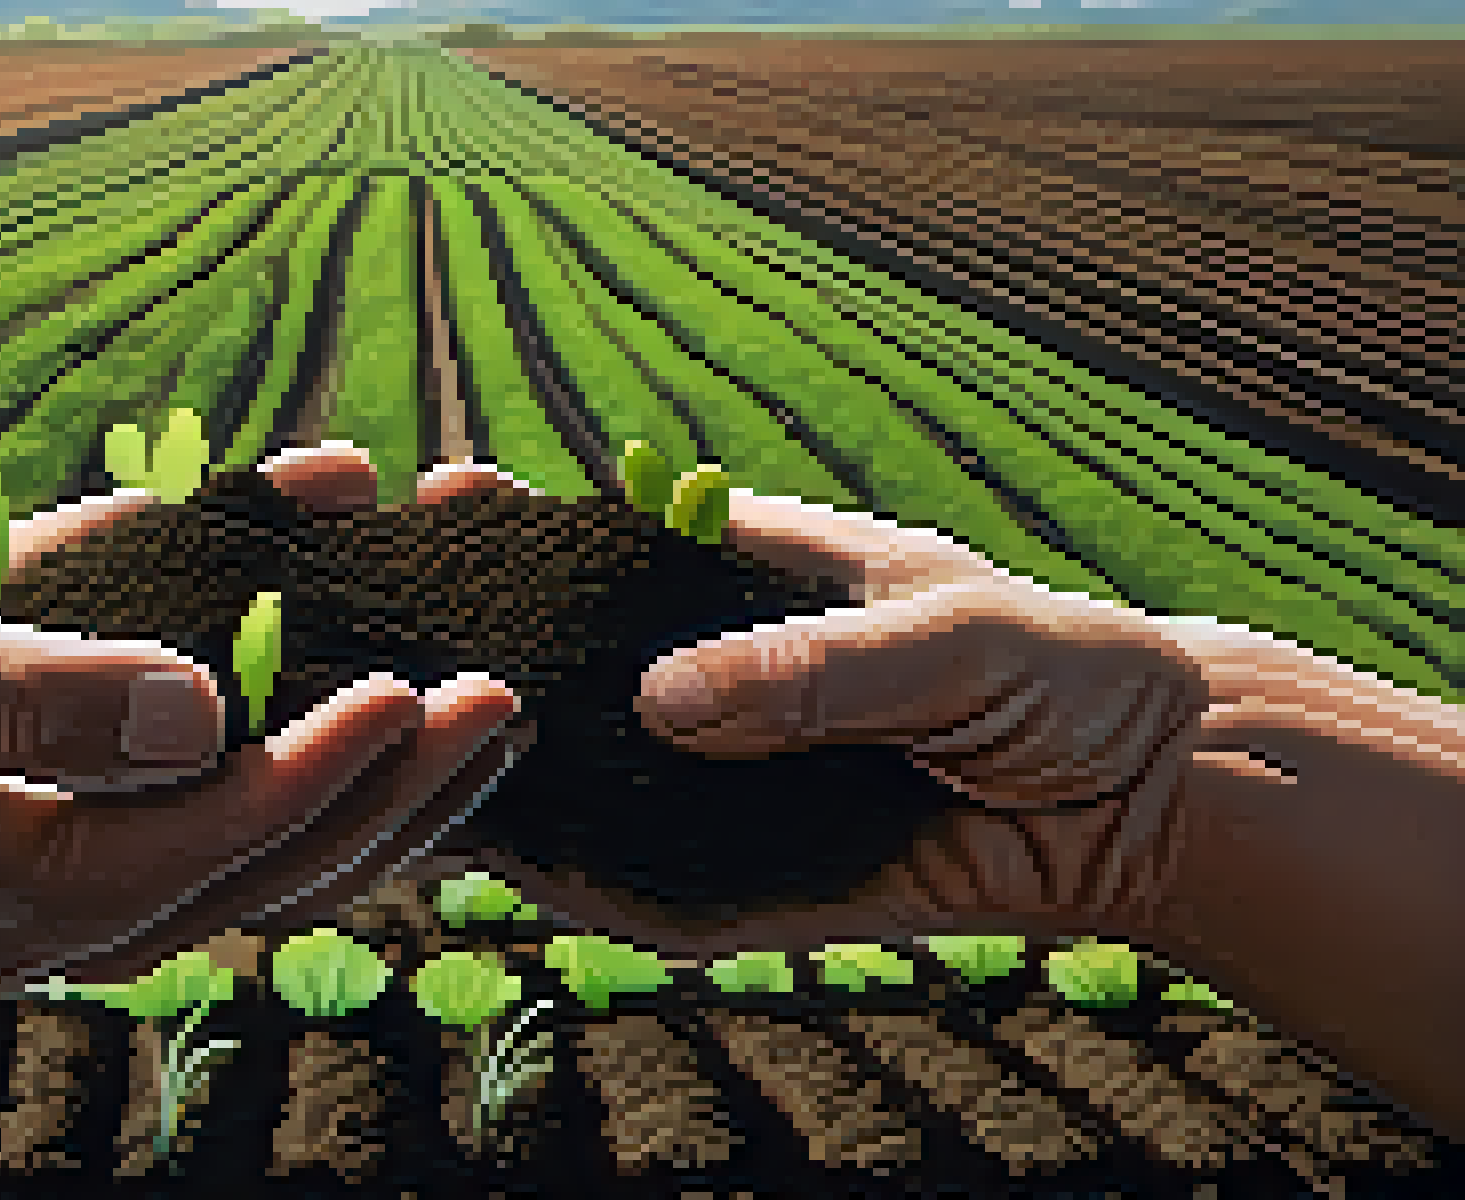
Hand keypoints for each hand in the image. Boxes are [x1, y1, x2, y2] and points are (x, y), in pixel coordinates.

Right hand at [0, 445, 527, 990]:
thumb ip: (15, 685)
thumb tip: (206, 708)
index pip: (199, 840)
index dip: (324, 772)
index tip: (429, 688)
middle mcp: (22, 919)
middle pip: (247, 876)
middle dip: (385, 798)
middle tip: (505, 706)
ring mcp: (22, 907)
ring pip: (231, 875)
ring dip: (357, 808)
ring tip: (474, 731)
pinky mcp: (17, 866)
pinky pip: (175, 840)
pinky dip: (270, 780)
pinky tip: (342, 718)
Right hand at [274, 453, 1238, 955]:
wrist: (1144, 806)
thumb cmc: (1058, 674)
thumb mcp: (944, 639)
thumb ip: (810, 668)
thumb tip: (662, 701)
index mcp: (743, 577)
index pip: (601, 547)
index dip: (513, 529)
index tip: (432, 502)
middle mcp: (706, 679)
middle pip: (562, 666)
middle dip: (468, 657)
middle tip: (362, 643)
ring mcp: (711, 785)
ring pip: (574, 779)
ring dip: (491, 772)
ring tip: (377, 760)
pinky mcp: (732, 881)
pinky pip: (630, 886)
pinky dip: (563, 877)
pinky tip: (482, 859)